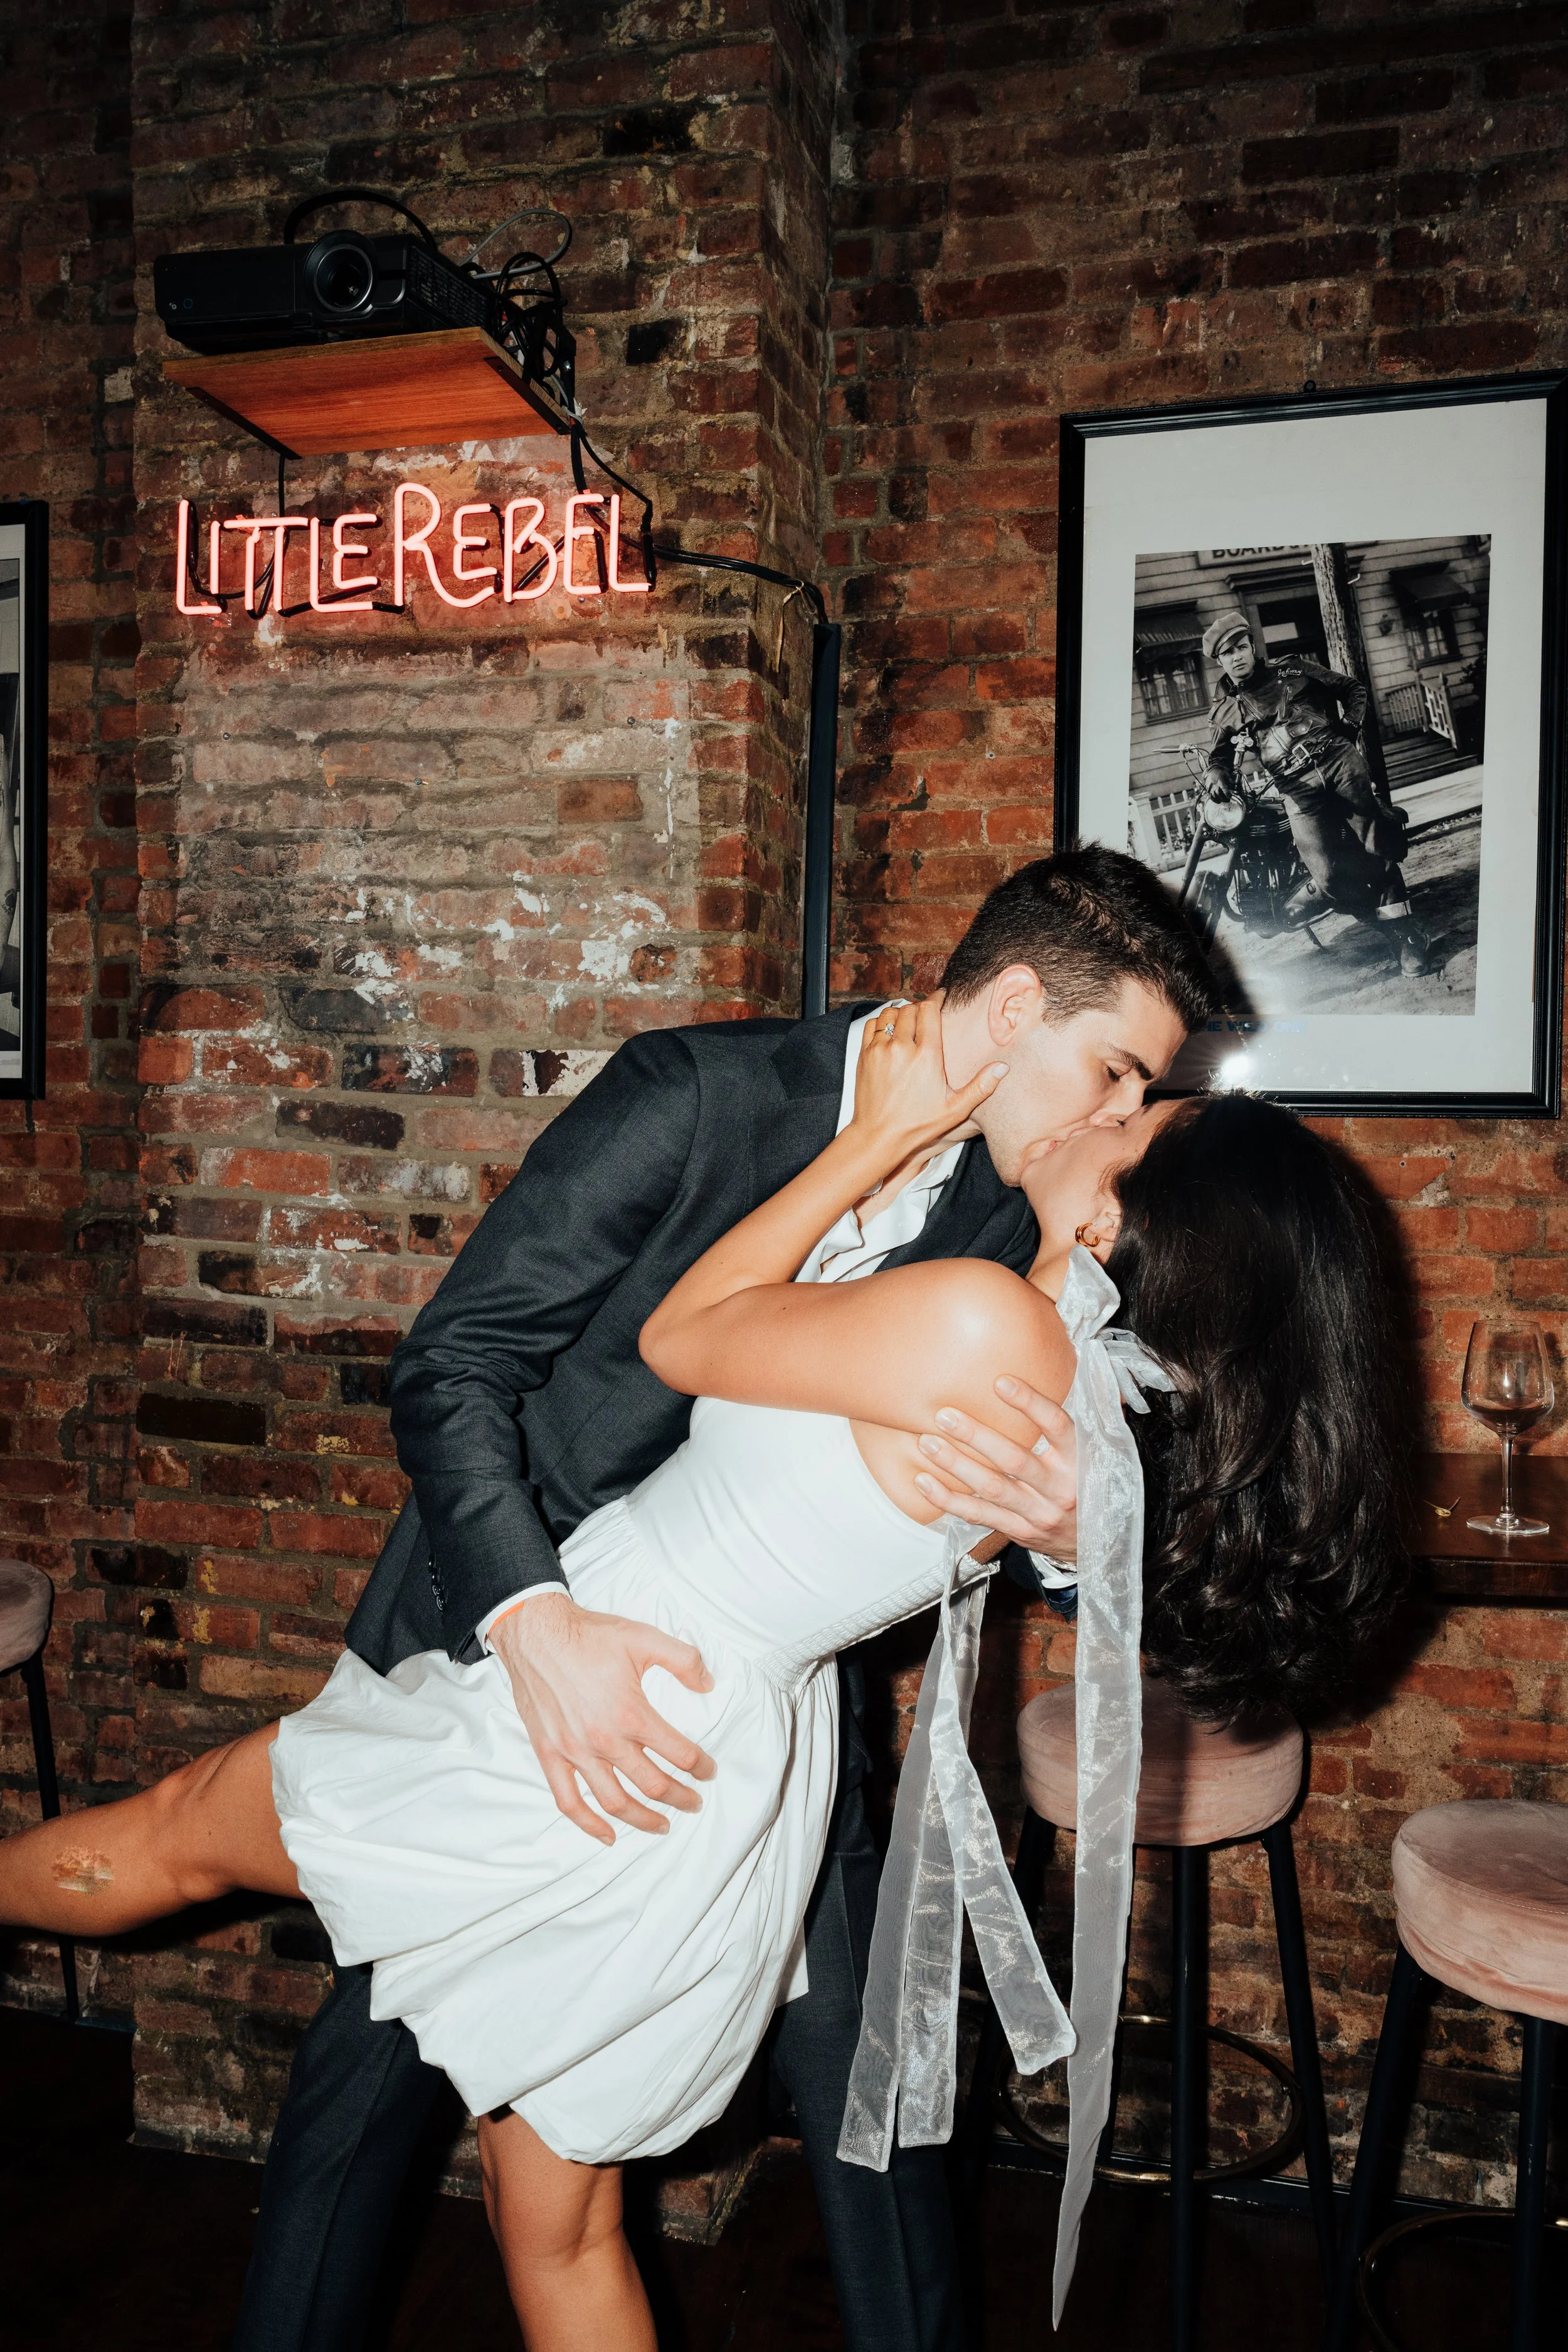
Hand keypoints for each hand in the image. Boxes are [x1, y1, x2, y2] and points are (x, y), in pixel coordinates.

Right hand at [489, 1591, 715, 1844]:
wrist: (536, 1633)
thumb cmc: (589, 1636)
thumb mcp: (644, 1638)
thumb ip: (684, 1660)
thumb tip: (708, 1684)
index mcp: (631, 1714)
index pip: (678, 1753)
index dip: (700, 1766)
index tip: (708, 1771)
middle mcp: (604, 1740)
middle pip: (652, 1784)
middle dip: (679, 1797)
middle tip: (694, 1802)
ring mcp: (575, 1752)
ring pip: (615, 1802)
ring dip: (643, 1819)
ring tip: (662, 1824)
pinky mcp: (550, 1755)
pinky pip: (568, 1801)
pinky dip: (589, 1824)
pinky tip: (608, 1835)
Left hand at [851, 993, 1005, 1164]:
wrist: (879, 1137)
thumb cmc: (917, 1125)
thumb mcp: (955, 1109)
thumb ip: (981, 1086)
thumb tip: (1003, 1068)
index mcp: (927, 1056)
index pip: (930, 1010)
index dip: (937, 998)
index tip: (941, 997)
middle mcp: (902, 1048)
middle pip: (911, 1008)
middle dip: (921, 1007)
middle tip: (928, 1013)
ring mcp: (881, 1050)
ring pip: (891, 1014)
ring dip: (901, 1013)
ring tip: (909, 1021)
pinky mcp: (865, 1055)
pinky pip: (872, 1025)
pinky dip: (881, 1022)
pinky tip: (889, 1031)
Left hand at [912, 1377, 1077, 1560]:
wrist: (1095, 1540)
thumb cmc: (1081, 1483)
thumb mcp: (1086, 1453)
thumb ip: (1060, 1424)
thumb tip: (1032, 1375)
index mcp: (1078, 1460)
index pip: (1057, 1426)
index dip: (1030, 1403)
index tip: (1000, 1381)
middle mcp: (1059, 1488)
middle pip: (1015, 1459)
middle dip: (976, 1436)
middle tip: (944, 1415)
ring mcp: (1039, 1513)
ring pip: (991, 1488)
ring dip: (956, 1465)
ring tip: (927, 1443)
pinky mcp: (1019, 1531)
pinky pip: (978, 1515)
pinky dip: (948, 1500)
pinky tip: (924, 1481)